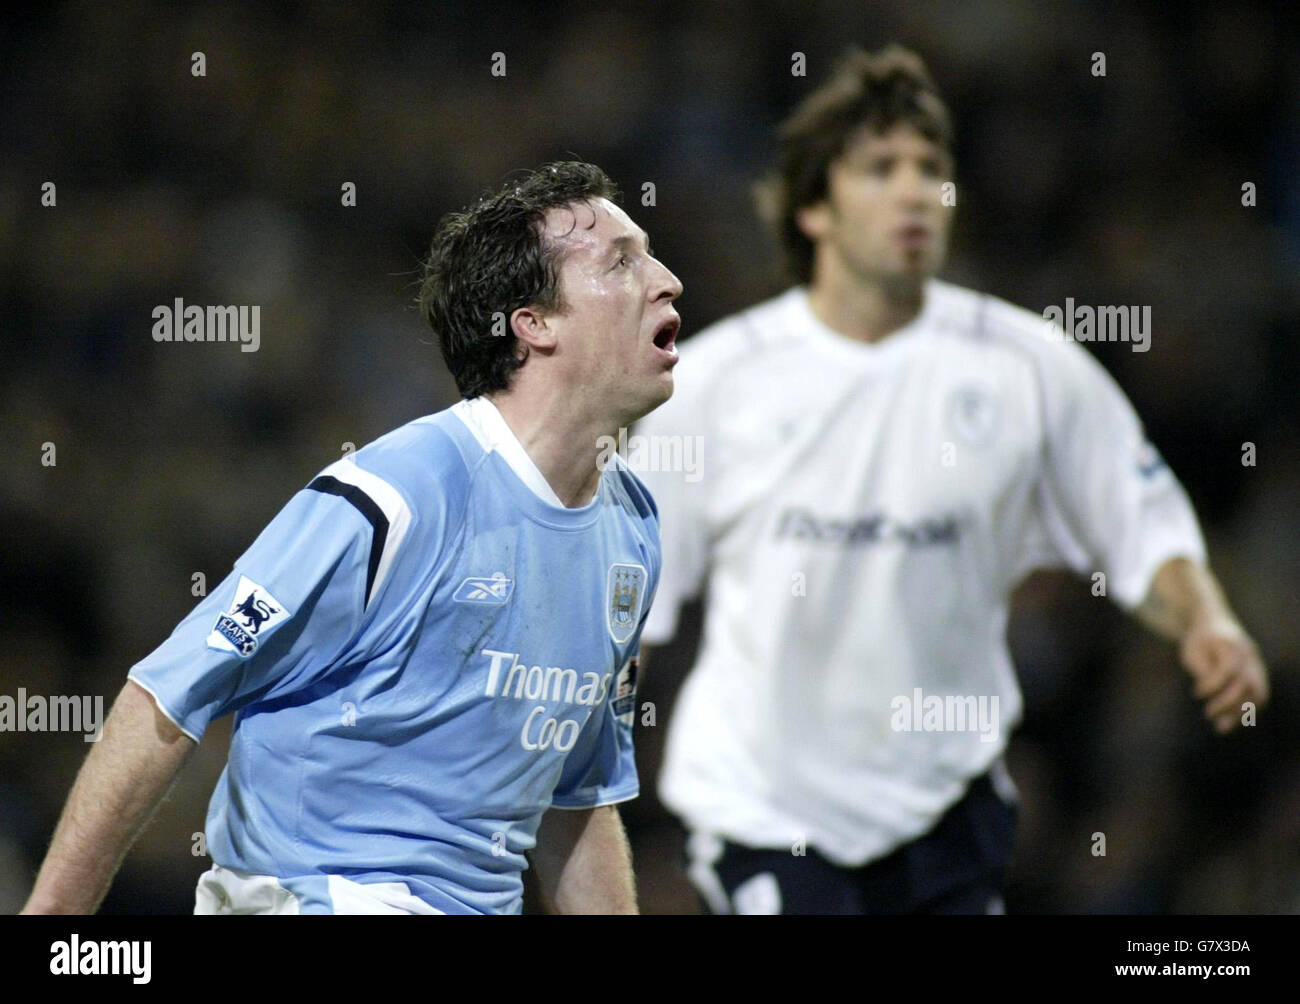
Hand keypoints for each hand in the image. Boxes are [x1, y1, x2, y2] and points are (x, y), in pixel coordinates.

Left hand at [1180, 613, 1268, 733]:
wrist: (1214, 623)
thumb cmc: (1198, 640)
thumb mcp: (1192, 651)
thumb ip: (1204, 671)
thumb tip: (1214, 696)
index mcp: (1230, 643)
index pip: (1229, 669)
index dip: (1214, 685)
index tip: (1196, 693)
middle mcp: (1248, 654)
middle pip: (1246, 683)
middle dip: (1228, 702)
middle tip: (1207, 714)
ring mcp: (1256, 664)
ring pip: (1258, 693)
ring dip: (1240, 712)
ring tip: (1221, 727)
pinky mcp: (1258, 674)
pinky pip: (1258, 696)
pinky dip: (1246, 711)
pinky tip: (1228, 722)